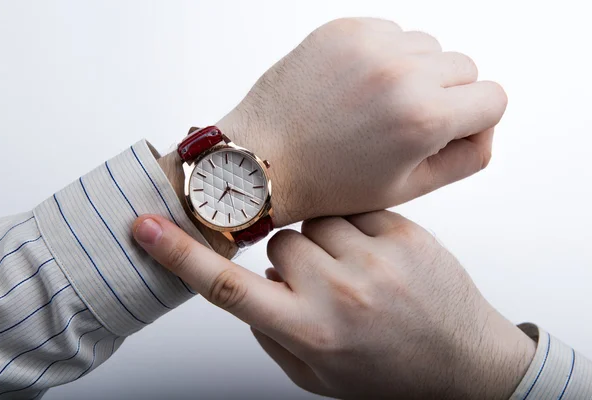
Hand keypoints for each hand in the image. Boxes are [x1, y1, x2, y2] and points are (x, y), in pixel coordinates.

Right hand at [132, 211, 534, 398]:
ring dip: (326, 242)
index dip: (179, 256)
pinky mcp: (404, 234)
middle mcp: (337, 293)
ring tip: (357, 272)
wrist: (464, 362)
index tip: (146, 227)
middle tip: (323, 283)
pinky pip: (356, 211)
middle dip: (292, 259)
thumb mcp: (315, 372)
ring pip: (316, 221)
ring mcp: (374, 260)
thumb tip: (250, 283)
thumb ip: (269, 331)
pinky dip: (358, 230)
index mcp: (307, 331)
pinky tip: (378, 258)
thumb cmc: (387, 372)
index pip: (226, 288)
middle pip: (279, 242)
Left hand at [210, 17, 506, 225]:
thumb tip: (483, 123)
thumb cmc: (328, 183)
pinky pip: (391, 33)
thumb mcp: (407, 188)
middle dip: (446, 96)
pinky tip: (356, 87)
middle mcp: (401, 72)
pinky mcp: (342, 29)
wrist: (260, 160)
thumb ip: (465, 157)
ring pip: (428, 46)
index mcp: (422, 118)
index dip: (473, 121)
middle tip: (404, 124)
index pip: (493, 98)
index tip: (443, 134)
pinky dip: (384, 56)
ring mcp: (369, 44)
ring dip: (415, 72)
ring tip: (376, 106)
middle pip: (464, 67)